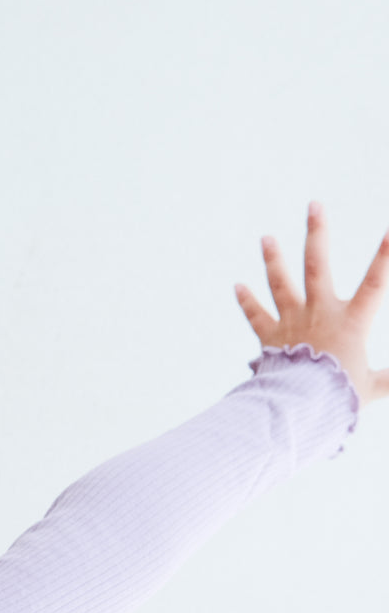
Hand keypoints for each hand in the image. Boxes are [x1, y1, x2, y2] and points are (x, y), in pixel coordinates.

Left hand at [234, 201, 388, 404]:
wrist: (298, 406)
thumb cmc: (339, 397)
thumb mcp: (373, 387)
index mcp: (350, 322)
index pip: (375, 283)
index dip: (385, 256)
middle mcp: (318, 314)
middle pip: (317, 265)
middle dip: (317, 233)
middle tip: (314, 206)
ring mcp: (290, 322)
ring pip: (280, 283)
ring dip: (273, 259)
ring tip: (266, 238)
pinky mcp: (269, 337)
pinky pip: (256, 316)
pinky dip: (247, 301)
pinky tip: (237, 286)